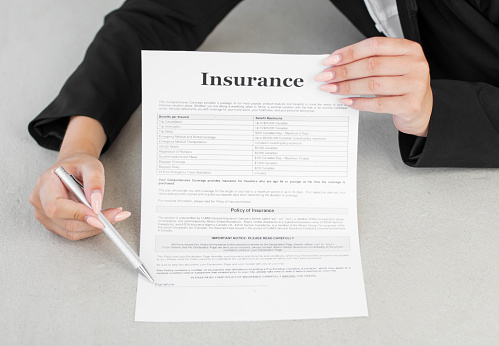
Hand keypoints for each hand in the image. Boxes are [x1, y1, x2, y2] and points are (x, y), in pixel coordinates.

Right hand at [29, 154, 130, 240]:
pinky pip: (72, 233)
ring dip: (95, 227)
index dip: (77, 214)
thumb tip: (96, 205)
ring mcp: (44, 214)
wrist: (72, 168)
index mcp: (46, 183)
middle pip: (66, 222)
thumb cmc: (78, 165)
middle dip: (95, 222)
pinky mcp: (52, 223)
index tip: (98, 215)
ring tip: (114, 215)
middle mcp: (40, 201)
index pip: (55, 206)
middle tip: (117, 214)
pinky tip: (102, 219)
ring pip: (71, 231)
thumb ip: (95, 183)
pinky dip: (91, 228)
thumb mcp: (91, 166)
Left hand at [315, 37, 432, 136]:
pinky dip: (359, 103)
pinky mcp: (410, 105)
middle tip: (326, 76)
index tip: (331, 60)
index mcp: (409, 49)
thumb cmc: (402, 86)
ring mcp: (415, 85)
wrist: (421, 110)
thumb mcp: (392, 66)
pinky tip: (347, 101)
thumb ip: (370, 61)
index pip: (374, 45)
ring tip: (333, 89)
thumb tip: (337, 63)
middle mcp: (415, 65)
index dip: (350, 52)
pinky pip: (377, 104)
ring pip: (372, 85)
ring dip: (347, 87)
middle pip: (371, 65)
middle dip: (344, 71)